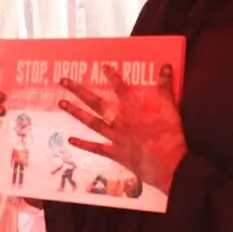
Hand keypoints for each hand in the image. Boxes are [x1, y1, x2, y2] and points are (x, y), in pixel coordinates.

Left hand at [58, 63, 186, 193]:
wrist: (168, 165)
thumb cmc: (171, 137)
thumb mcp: (171, 109)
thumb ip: (165, 87)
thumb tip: (165, 66)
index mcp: (134, 109)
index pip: (120, 89)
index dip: (112, 77)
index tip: (102, 66)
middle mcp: (120, 121)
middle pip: (96, 103)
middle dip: (79, 91)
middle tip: (63, 81)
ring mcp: (115, 137)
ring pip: (91, 122)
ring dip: (75, 112)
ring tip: (61, 103)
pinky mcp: (115, 154)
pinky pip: (96, 148)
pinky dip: (83, 144)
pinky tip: (70, 140)